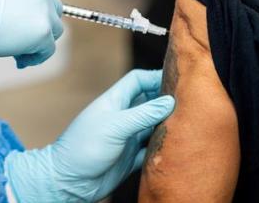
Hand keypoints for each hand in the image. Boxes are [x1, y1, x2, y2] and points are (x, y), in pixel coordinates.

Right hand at [0, 0, 63, 67]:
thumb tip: (19, 11)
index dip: (42, 0)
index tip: (32, 13)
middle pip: (54, 7)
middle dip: (40, 21)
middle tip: (21, 35)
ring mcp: (44, 9)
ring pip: (55, 29)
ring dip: (40, 41)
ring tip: (18, 51)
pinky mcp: (43, 31)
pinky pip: (48, 49)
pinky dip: (36, 57)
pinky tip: (20, 61)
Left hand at [5, 70, 174, 202]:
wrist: (68, 181)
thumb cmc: (83, 148)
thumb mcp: (115, 126)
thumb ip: (142, 114)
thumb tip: (169, 101)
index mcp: (114, 102)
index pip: (137, 80)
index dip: (155, 76)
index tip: (178, 81)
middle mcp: (122, 118)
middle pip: (149, 102)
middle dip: (167, 101)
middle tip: (191, 104)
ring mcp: (126, 138)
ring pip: (153, 126)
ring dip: (168, 126)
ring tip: (190, 125)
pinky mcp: (129, 158)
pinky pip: (151, 150)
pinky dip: (162, 149)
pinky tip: (176, 149)